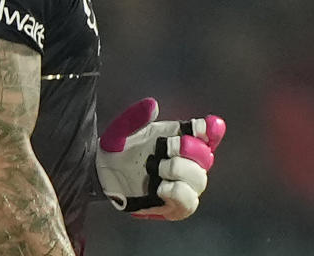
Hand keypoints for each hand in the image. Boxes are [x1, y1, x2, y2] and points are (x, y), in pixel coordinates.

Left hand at [96, 98, 224, 220]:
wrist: (101, 173)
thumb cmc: (117, 149)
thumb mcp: (121, 130)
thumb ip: (135, 116)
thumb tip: (153, 105)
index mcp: (178, 138)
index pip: (205, 134)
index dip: (212, 130)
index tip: (205, 125)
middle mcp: (186, 161)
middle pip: (206, 156)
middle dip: (190, 149)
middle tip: (170, 146)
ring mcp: (182, 185)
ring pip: (199, 179)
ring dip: (179, 170)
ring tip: (157, 168)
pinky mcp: (174, 206)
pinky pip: (188, 202)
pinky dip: (178, 193)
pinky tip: (161, 187)